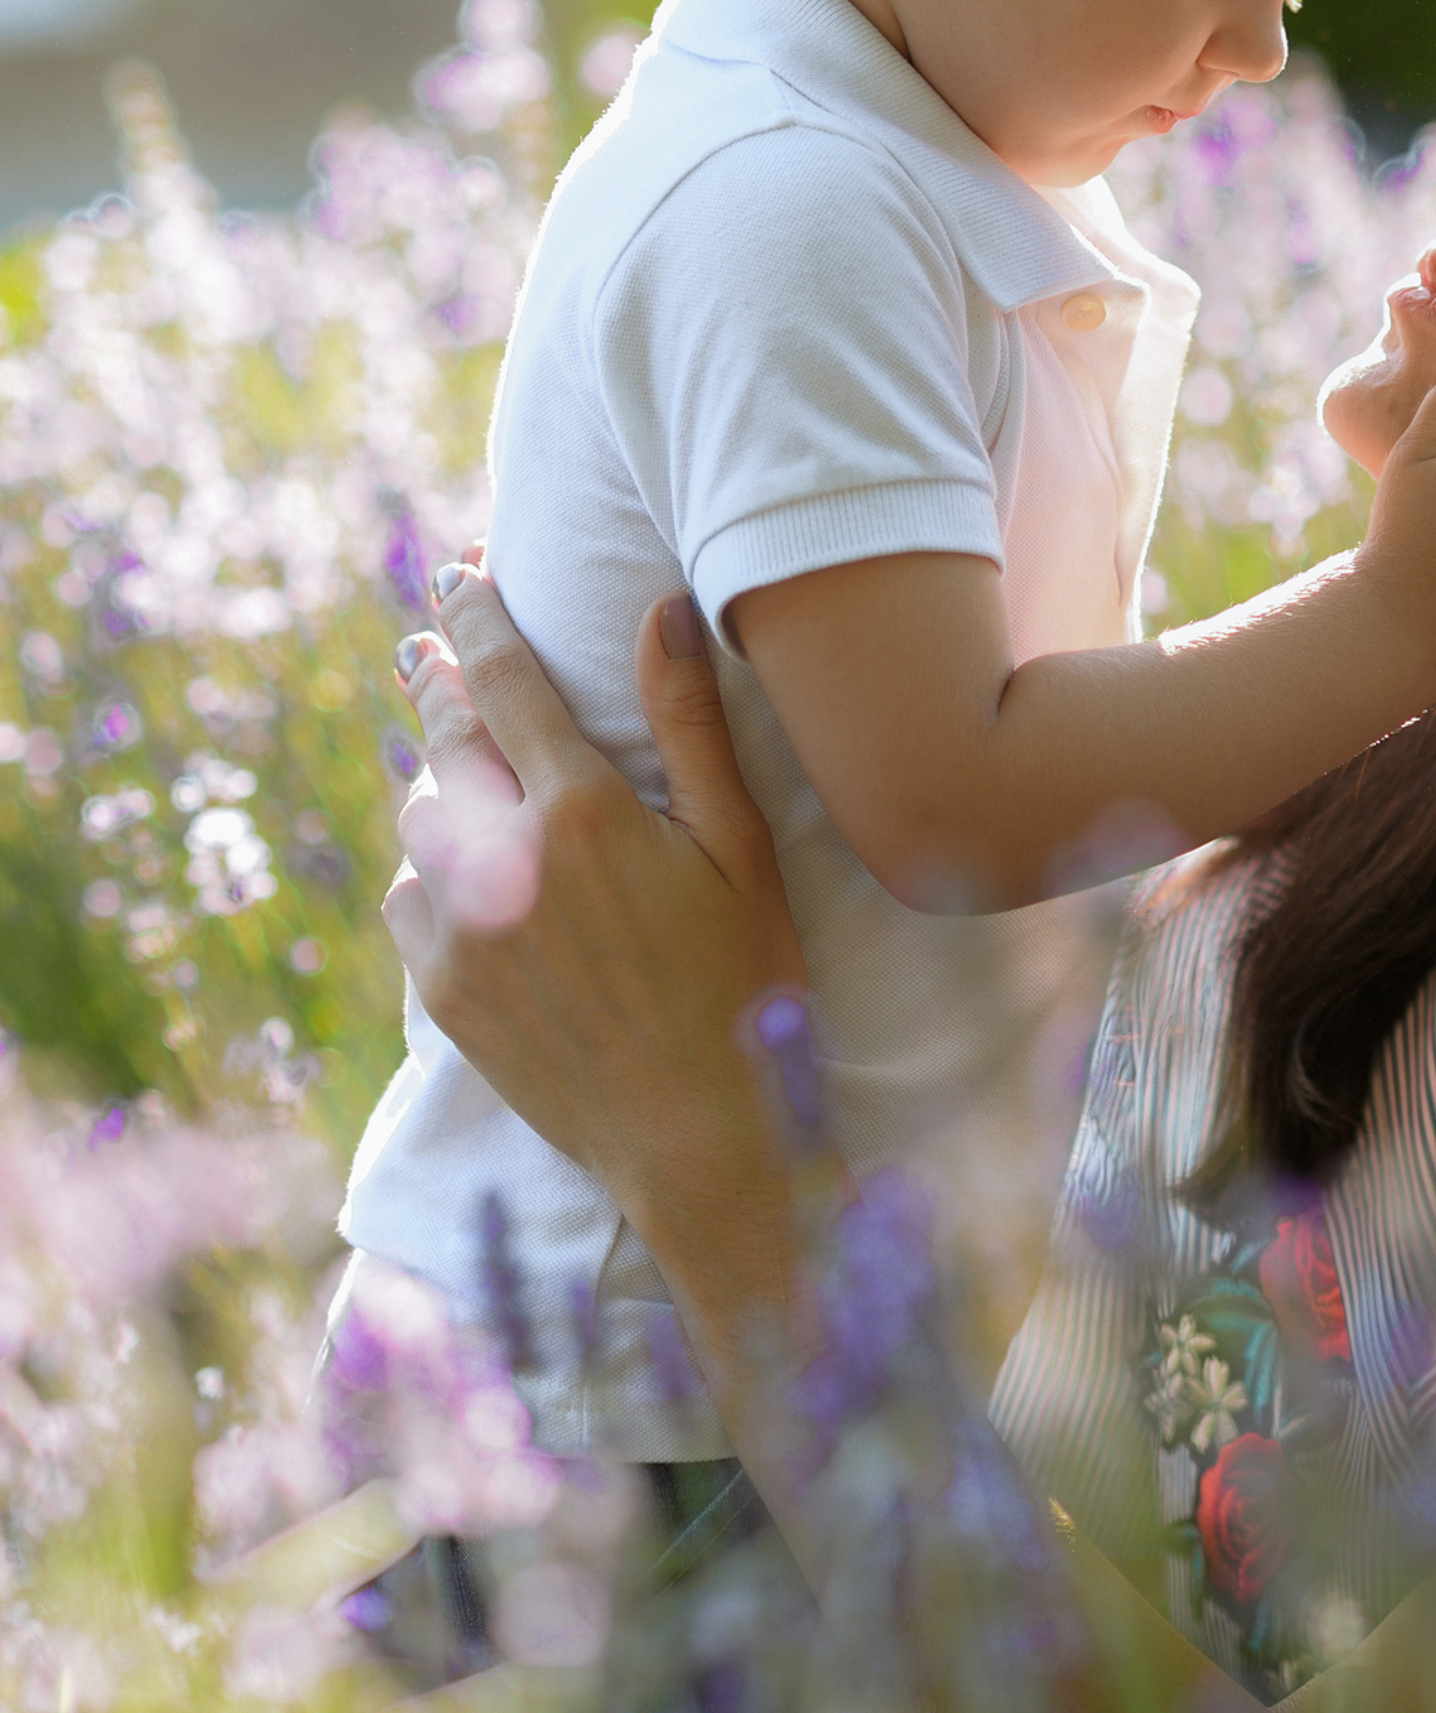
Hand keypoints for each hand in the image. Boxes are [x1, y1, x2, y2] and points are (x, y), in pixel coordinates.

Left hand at [385, 568, 806, 1268]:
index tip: (458, 575)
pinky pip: (412, 898)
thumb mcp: (740, 849)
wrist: (694, 1137)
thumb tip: (660, 609)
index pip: (507, 683)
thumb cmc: (744, 983)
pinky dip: (435, 872)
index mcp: (584, 814)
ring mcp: (458, 930)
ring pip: (421, 822)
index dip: (478, 619)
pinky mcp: (439, 989)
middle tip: (424, 643)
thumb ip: (690, 726)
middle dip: (438, 684)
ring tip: (464, 770)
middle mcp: (502, 863)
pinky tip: (476, 878)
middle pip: (446, 741)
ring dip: (441, 785)